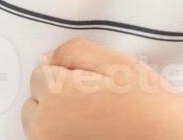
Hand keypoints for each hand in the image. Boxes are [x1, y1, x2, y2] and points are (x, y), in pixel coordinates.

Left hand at [23, 39, 182, 139]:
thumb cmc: (148, 103)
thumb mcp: (114, 62)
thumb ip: (73, 52)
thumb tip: (47, 59)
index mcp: (55, 97)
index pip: (40, 74)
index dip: (66, 72)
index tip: (92, 82)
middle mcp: (45, 128)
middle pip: (34, 103)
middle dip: (54, 97)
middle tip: (91, 100)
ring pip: (41, 127)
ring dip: (57, 120)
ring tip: (94, 119)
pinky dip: (66, 136)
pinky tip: (95, 134)